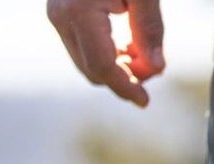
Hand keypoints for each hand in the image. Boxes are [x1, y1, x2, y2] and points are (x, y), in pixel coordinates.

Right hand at [47, 0, 164, 107]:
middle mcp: (61, 16)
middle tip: (154, 66)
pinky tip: (129, 46)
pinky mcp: (60, 14)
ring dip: (117, 67)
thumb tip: (156, 69)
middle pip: (92, 69)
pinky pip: (82, 48)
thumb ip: (149, 28)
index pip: (101, 67)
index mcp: (79, 11)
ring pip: (86, 62)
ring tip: (143, 52)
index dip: (125, 88)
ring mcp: (57, 16)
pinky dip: (107, 55)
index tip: (145, 101)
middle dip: (125, 78)